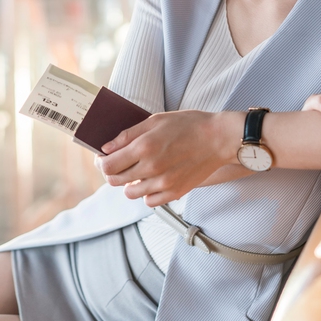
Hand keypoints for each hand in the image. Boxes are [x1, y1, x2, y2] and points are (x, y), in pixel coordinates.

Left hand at [99, 110, 239, 206]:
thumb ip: (128, 134)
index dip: (102, 162)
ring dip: (129, 183)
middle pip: (115, 181)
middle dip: (112, 172)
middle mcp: (151, 168)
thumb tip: (107, 147)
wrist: (218, 139)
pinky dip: (146, 192)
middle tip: (119, 163)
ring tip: (138, 170)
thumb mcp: (156, 120)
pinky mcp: (174, 193)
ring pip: (130, 193)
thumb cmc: (189, 125)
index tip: (104, 157)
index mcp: (145, 147)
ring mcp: (163, 183)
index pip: (108, 165)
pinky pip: (149, 201)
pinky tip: (153, 178)